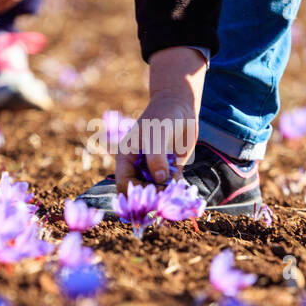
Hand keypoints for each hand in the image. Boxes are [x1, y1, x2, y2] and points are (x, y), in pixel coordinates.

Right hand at [115, 46, 206, 189]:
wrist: (180, 107)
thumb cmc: (162, 116)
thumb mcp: (156, 134)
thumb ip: (156, 157)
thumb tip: (159, 179)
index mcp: (126, 159)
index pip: (124, 184)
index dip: (134, 193)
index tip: (151, 194)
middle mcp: (139, 168)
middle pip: (140, 193)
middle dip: (151, 197)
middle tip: (166, 197)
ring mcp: (155, 170)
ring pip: (157, 192)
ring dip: (166, 196)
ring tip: (175, 194)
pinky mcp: (171, 171)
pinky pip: (171, 187)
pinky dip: (177, 190)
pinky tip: (182, 189)